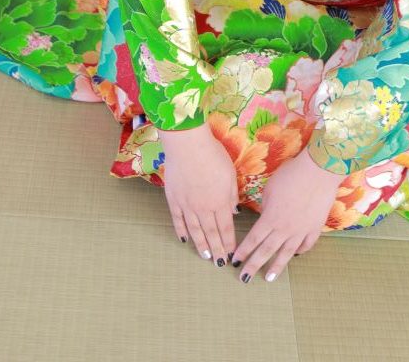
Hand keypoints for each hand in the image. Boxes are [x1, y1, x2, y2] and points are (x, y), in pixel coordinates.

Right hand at [159, 122, 238, 266]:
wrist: (187, 145)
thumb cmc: (213, 155)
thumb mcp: (230, 173)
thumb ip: (232, 194)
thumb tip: (234, 211)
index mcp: (220, 202)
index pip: (226, 227)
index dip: (229, 242)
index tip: (232, 254)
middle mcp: (203, 208)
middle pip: (211, 233)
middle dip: (217, 250)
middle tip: (219, 263)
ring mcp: (187, 205)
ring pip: (195, 231)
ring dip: (201, 245)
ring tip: (205, 257)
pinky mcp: (173, 199)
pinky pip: (178, 220)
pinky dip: (182, 231)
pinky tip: (185, 240)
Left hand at [232, 145, 341, 283]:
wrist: (318, 171)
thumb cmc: (291, 175)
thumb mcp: (270, 188)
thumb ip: (265, 206)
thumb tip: (265, 215)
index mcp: (270, 218)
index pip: (253, 239)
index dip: (243, 251)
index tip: (235, 261)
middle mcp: (284, 229)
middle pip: (266, 251)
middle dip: (253, 266)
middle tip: (244, 279)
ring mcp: (301, 230)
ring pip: (286, 253)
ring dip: (276, 267)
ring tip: (269, 279)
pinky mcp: (315, 228)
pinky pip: (306, 244)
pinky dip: (300, 251)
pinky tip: (295, 255)